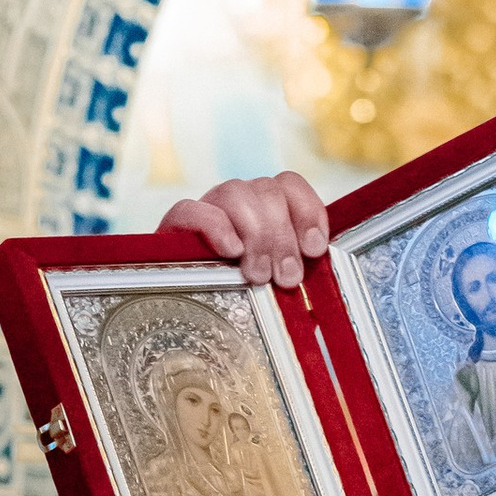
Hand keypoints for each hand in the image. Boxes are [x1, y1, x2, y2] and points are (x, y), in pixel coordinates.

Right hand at [157, 171, 330, 288]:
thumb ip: (295, 269)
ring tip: (258, 275)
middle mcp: (238, 200)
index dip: (308, 212)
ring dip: (255, 234)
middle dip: (282, 236)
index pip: (290, 184)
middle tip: (286, 277)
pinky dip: (215, 227)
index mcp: (265, 207)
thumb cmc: (239, 298)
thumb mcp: (276, 284)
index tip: (314, 249)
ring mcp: (206, 208)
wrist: (180, 311)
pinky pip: (192, 209)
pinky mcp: (174, 226)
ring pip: (235, 192)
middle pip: (267, 190)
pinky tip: (231, 251)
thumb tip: (320, 269)